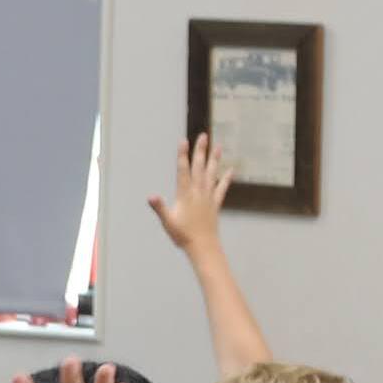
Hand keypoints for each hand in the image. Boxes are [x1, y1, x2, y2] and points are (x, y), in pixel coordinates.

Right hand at [146, 135, 231, 250]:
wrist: (203, 246)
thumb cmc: (183, 235)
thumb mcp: (167, 222)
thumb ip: (160, 207)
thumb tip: (151, 196)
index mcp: (185, 194)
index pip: (183, 171)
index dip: (182, 155)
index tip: (183, 141)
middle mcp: (198, 192)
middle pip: (199, 167)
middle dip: (200, 151)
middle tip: (203, 136)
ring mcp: (208, 197)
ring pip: (212, 174)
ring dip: (214, 159)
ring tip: (218, 146)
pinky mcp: (215, 204)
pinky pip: (222, 188)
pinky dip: (226, 178)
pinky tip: (231, 170)